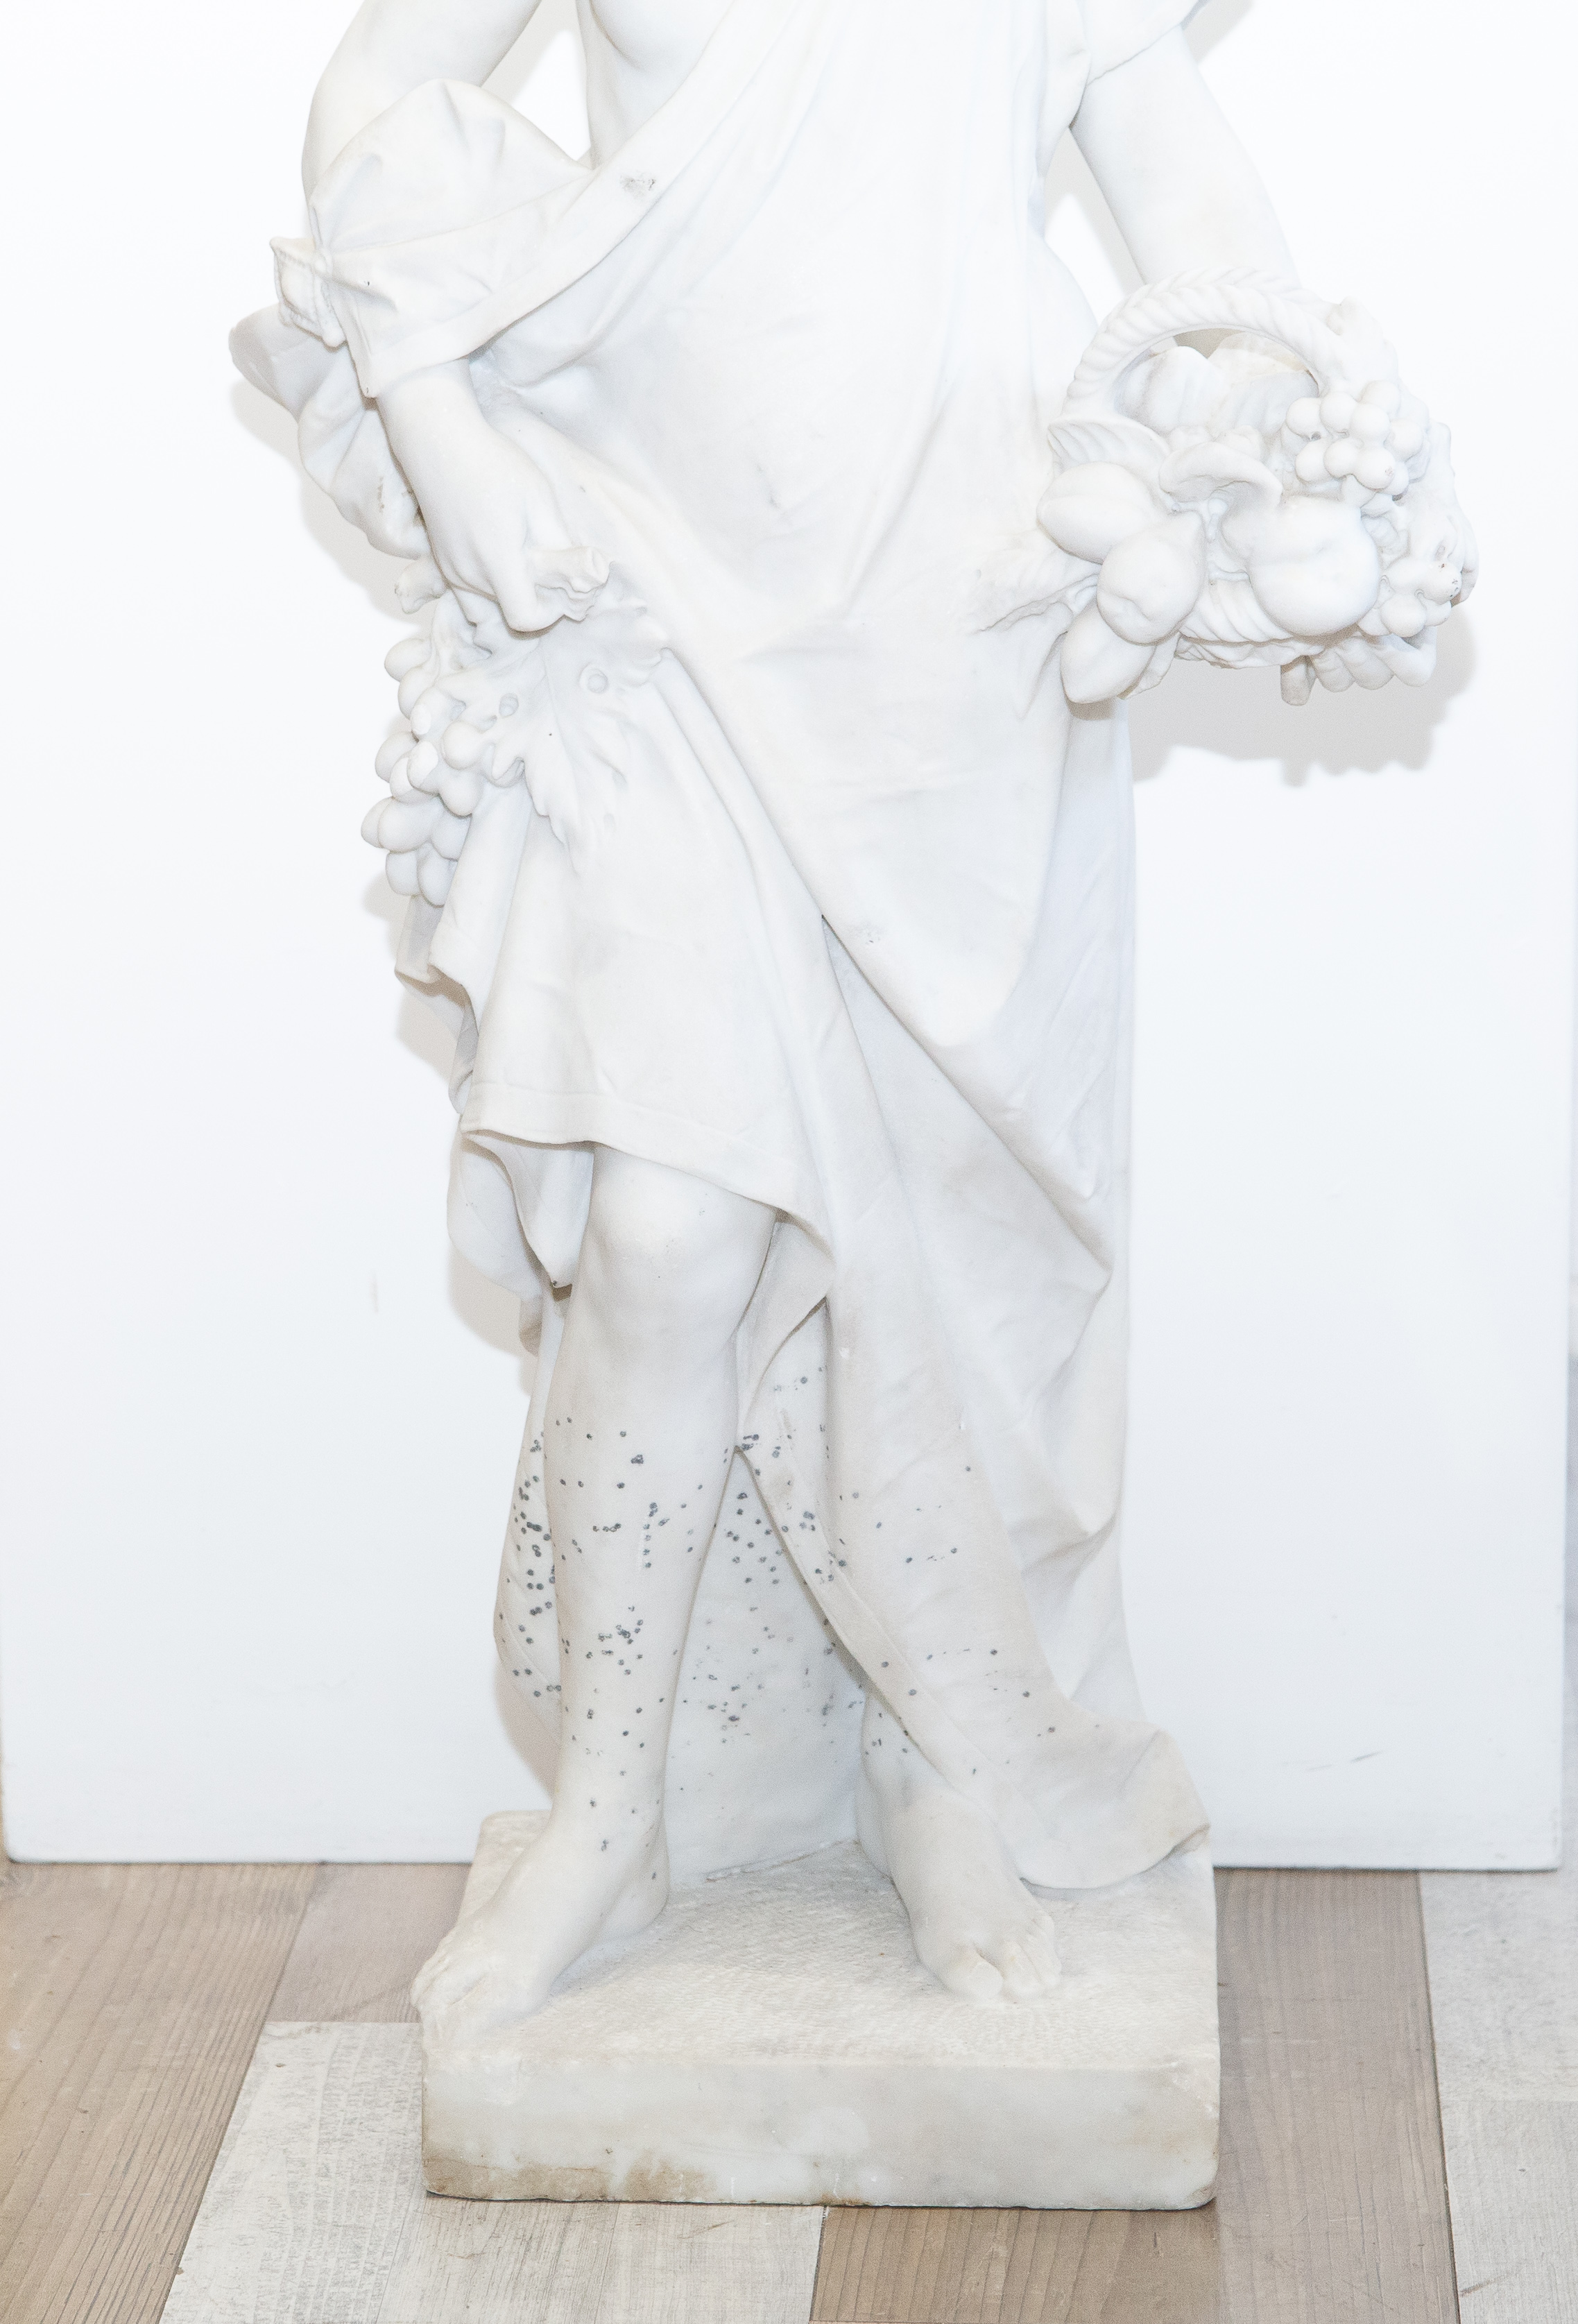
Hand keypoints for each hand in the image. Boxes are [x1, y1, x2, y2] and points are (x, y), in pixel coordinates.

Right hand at [378, 360, 605, 630]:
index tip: (560, 590)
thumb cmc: (494, 465)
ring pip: (489, 606)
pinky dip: (491, 585)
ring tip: (524, 562)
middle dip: (534, 600)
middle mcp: (469, 574)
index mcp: (496, 560)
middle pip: (509, 613)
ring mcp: (452, 571)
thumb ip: (558, 544)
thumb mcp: (539, 500)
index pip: (526, 619)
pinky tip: (502, 555)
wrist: (439, 443)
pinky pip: (471, 592)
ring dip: (511, 594)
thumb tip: (576, 574)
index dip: (549, 614)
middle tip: (549, 570)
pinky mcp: (443, 563)